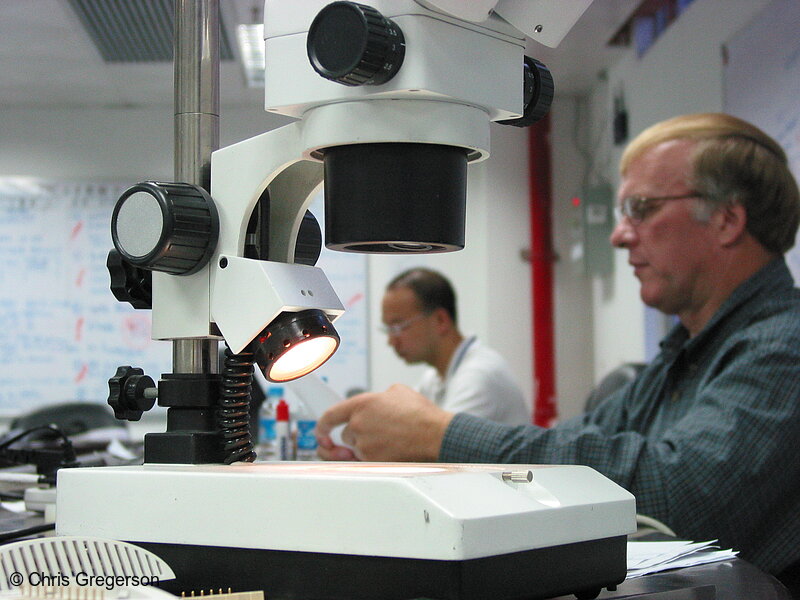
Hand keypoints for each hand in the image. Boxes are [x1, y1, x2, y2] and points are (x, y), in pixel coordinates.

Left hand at [316, 384, 454, 461]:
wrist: (436, 434)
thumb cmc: (421, 414)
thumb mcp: (397, 392)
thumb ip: (377, 398)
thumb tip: (374, 405)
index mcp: (362, 404)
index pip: (330, 416)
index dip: (322, 427)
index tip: (321, 433)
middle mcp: (359, 425)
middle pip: (346, 436)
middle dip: (358, 437)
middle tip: (380, 434)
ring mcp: (365, 445)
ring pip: (357, 450)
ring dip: (368, 448)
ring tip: (391, 441)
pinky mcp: (373, 462)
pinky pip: (366, 463)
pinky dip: (375, 459)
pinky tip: (391, 451)